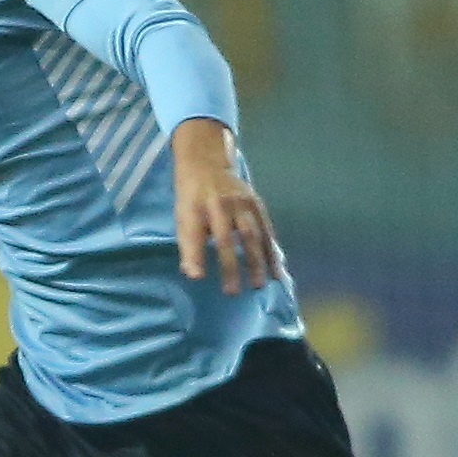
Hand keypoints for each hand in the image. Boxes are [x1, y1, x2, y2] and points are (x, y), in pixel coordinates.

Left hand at [171, 119, 280, 294]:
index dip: (195, 255)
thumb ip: (187, 244)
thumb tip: (193, 275)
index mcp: (194, 208)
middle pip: (226, 238)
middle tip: (233, 293)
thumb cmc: (191, 198)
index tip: (198, 278)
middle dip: (230, 267)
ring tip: (259, 285)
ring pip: (251, 235)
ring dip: (256, 262)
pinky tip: (276, 269)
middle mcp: (219, 204)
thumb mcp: (181, 216)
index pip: (194, 234)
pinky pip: (265, 229)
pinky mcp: (256, 202)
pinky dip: (271, 251)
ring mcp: (240, 202)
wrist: (207, 163)